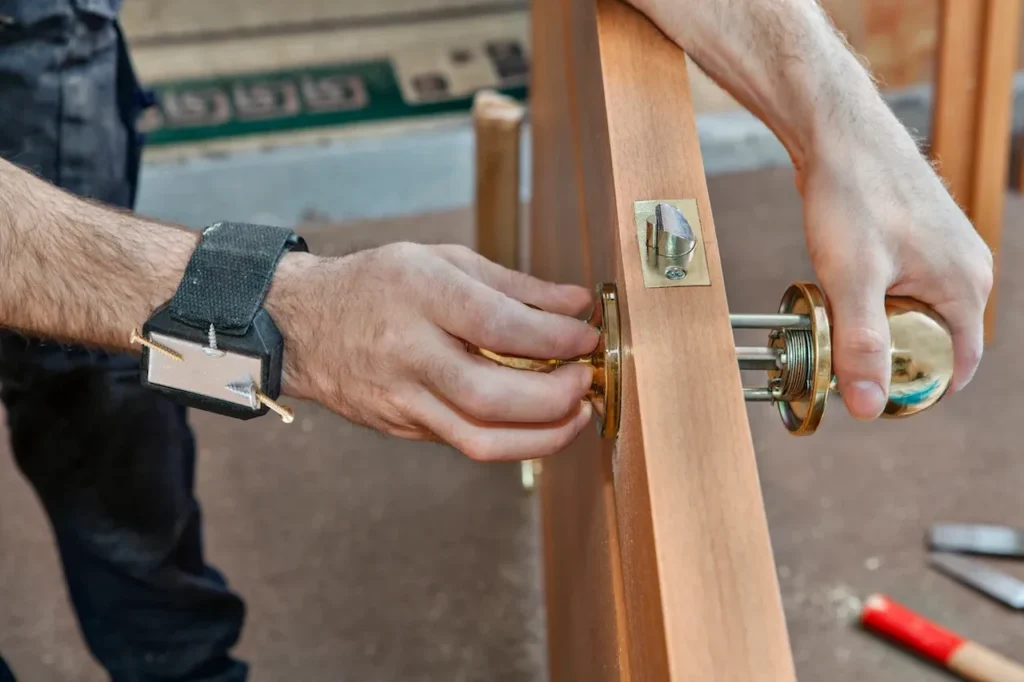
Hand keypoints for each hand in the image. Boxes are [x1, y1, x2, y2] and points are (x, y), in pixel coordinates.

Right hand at [272, 243, 599, 460]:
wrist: (304, 324)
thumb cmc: (382, 284)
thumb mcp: (445, 261)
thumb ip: (516, 284)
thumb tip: (577, 303)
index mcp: (419, 295)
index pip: (496, 324)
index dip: (553, 337)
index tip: (586, 337)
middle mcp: (406, 352)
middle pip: (490, 396)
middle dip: (553, 398)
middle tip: (584, 382)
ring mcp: (401, 399)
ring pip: (479, 439)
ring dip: (542, 436)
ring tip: (574, 414)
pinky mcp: (402, 427)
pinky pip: (465, 442)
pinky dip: (512, 437)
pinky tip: (536, 420)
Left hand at [797, 116, 993, 418]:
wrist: (838, 134)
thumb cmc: (852, 196)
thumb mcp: (852, 280)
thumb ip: (861, 345)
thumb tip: (867, 405)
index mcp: (967, 285)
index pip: (957, 365)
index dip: (916, 388)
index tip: (870, 394)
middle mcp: (968, 268)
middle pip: (935, 340)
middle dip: (892, 354)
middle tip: (843, 353)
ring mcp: (947, 250)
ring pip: (916, 313)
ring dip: (879, 324)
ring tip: (839, 314)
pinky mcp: (922, 238)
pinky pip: (905, 287)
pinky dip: (876, 297)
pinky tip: (843, 286)